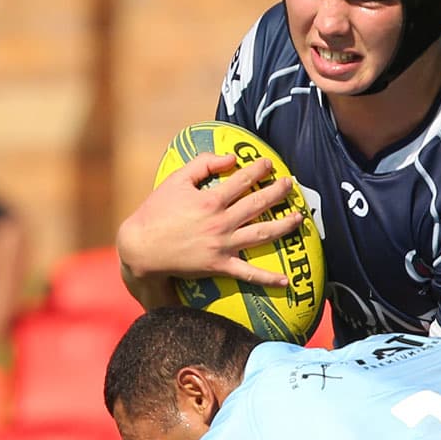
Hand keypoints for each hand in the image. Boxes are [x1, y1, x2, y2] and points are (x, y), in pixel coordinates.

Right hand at [118, 153, 304, 289]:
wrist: (141, 247)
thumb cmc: (157, 211)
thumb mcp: (176, 180)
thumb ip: (203, 164)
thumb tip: (231, 158)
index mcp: (211, 199)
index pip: (243, 180)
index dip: (259, 169)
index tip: (270, 164)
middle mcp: (221, 222)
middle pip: (259, 203)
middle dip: (278, 192)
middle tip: (290, 184)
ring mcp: (223, 245)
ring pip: (262, 233)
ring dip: (284, 225)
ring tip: (299, 217)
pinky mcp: (220, 265)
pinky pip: (248, 273)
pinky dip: (268, 279)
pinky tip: (286, 281)